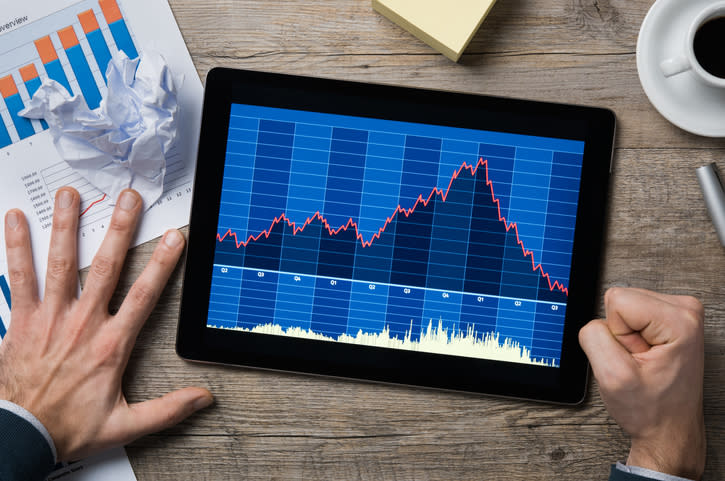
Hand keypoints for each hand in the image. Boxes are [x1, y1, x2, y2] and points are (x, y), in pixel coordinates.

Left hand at [0, 187, 212, 460]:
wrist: (19, 435)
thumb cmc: (67, 426)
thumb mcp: (125, 425)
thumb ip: (167, 409)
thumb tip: (203, 397)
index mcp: (110, 345)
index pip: (144, 295)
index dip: (162, 263)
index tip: (174, 237)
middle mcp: (82, 323)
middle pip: (105, 267)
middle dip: (120, 229)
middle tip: (129, 198)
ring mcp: (50, 318)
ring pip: (60, 263)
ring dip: (66, 226)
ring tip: (71, 195)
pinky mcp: (22, 320)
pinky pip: (19, 277)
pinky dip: (17, 247)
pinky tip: (16, 219)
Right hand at [579, 288, 704, 478]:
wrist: (670, 428)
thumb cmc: (651, 409)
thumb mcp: (612, 376)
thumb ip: (594, 337)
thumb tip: (595, 320)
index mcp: (680, 320)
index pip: (617, 300)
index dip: (615, 334)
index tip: (633, 358)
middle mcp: (686, 310)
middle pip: (621, 299)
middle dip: (621, 334)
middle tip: (637, 361)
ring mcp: (681, 313)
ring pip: (624, 305)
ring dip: (625, 336)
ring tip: (643, 360)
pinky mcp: (672, 318)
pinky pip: (630, 313)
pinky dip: (632, 337)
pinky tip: (645, 355)